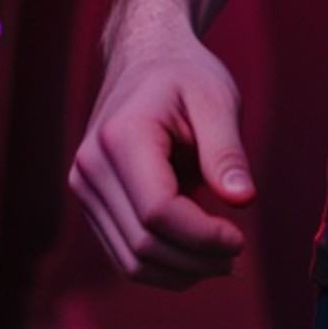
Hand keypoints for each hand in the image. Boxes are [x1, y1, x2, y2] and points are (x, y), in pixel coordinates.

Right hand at [71, 26, 254, 288]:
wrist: (145, 57)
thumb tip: (242, 200)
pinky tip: (196, 252)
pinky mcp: (91, 202)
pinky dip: (162, 264)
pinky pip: (123, 252)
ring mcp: (84, 187)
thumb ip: (226, 152)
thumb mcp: (217, 100)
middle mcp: (91, 166)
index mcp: (122, 136)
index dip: (201, 236)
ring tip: (221, 258)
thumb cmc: (186, 75)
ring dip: (179, 271)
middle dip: (195, 260)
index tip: (240, 239)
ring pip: (129, 260)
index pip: (158, 212)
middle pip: (142, 244)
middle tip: (237, 253)